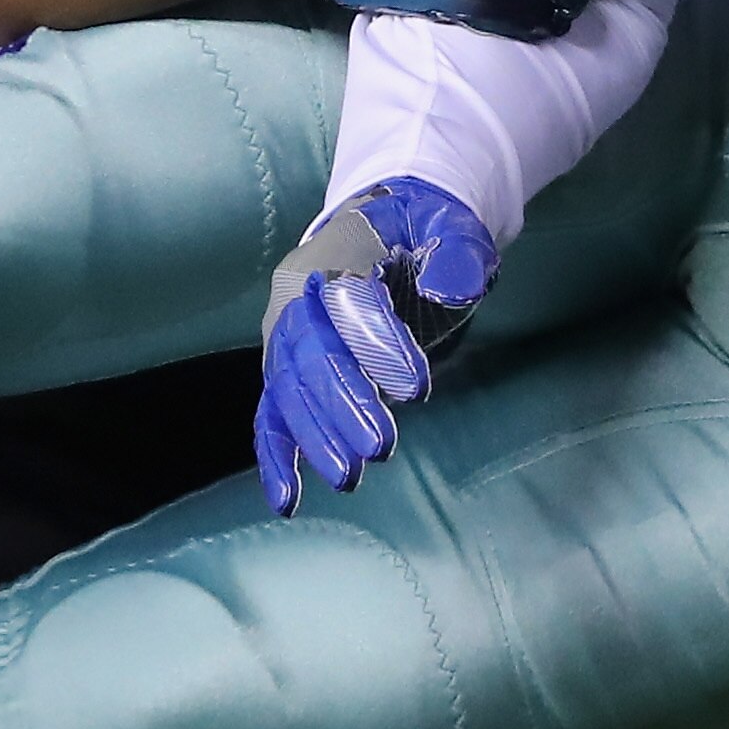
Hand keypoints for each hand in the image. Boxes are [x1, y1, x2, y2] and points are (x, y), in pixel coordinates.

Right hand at [253, 177, 497, 514]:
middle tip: (379, 446)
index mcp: (338, 251)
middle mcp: (297, 294)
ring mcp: (286, 336)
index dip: (376, 342)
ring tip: (350, 476)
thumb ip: (457, 253)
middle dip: (340, 402)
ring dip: (313, 435)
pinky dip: (276, 458)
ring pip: (287, 389)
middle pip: (308, 351)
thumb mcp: (451, 228)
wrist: (385, 233)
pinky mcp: (287, 372)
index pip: (347, 298)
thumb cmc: (421, 233)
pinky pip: (272, 415)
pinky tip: (288, 500)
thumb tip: (451, 287)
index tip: (415, 388)